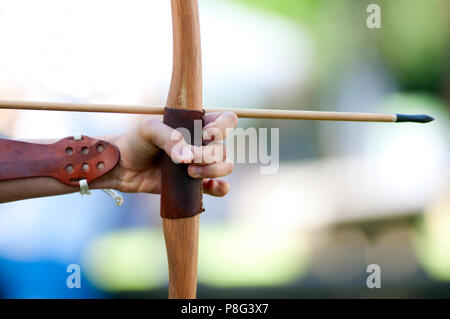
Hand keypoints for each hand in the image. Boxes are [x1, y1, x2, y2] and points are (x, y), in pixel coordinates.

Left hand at [97, 112, 237, 196]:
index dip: (222, 127)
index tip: (205, 134)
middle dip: (209, 155)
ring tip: (190, 172)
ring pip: (225, 166)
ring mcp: (201, 164)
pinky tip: (209, 186)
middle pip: (224, 148)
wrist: (123, 167)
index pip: (226, 120)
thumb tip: (188, 158)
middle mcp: (203, 144)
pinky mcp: (196, 184)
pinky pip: (220, 187)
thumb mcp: (149, 130)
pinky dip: (221, 187)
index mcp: (196, 124)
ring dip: (213, 170)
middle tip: (188, 159)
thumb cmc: (136, 142)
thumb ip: (170, 138)